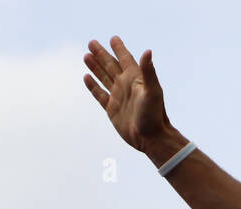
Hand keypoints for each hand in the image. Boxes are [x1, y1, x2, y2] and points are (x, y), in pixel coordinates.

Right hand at [83, 36, 170, 152]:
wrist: (151, 138)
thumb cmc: (154, 115)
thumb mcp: (152, 91)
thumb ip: (148, 71)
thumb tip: (148, 51)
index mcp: (135, 79)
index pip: (125, 59)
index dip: (119, 49)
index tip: (113, 38)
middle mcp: (126, 86)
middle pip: (111, 65)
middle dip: (101, 54)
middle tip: (92, 42)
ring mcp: (118, 97)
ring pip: (103, 77)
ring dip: (95, 66)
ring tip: (86, 55)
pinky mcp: (112, 109)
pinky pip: (99, 94)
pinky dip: (93, 86)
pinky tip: (86, 77)